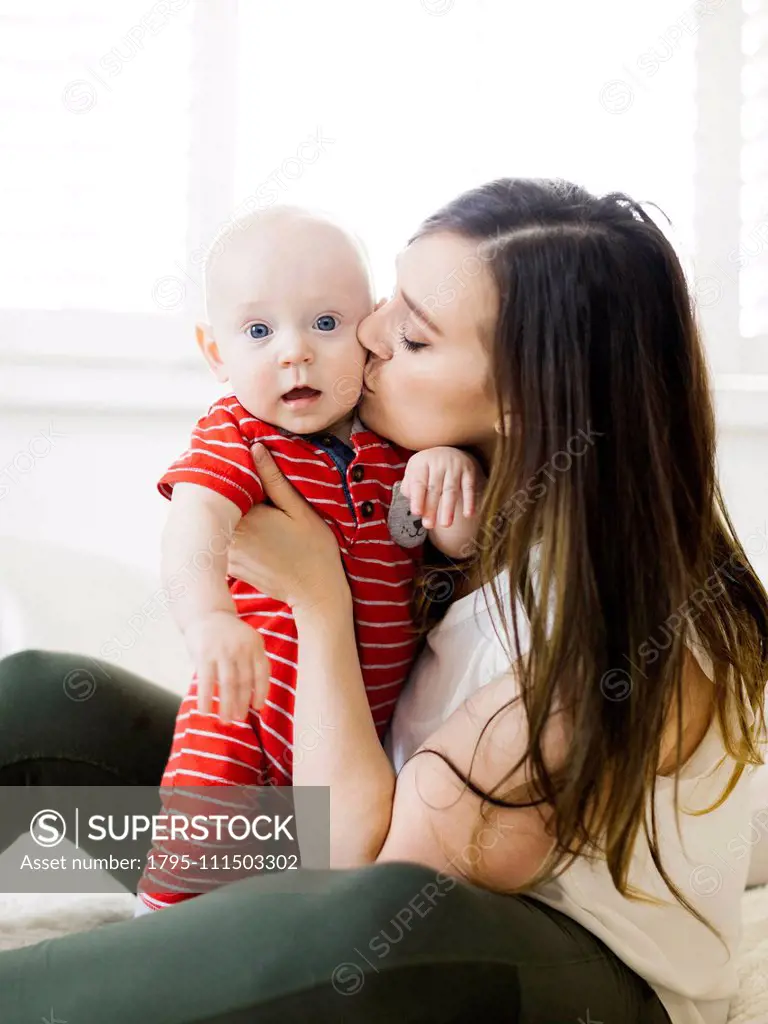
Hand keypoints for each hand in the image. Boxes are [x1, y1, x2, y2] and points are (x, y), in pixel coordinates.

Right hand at [185, 610, 269, 722]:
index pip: (262, 673)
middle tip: (239, 719)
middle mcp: (241, 648)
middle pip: (245, 682)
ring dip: (227, 706)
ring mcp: (223, 651)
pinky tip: (205, 711)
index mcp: (256, 645)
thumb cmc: (229, 634)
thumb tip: (256, 695)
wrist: (206, 613)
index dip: (261, 692)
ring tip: (225, 720)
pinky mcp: (204, 654)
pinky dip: (206, 699)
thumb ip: (252, 662)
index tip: (257, 707)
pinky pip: (207, 682)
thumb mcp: (247, 641)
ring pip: (228, 685)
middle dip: (242, 703)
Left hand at [226, 443, 348, 611]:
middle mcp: (229, 536)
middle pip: (217, 503)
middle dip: (226, 488)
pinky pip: (221, 540)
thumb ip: (275, 479)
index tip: (240, 458)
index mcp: (246, 516)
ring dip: (226, 509)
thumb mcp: (300, 509)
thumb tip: (255, 448)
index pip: (226, 483)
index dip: (232, 469)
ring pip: (218, 522)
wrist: (315, 592)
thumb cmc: (314, 550)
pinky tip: (246, 524)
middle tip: (242, 473)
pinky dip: (228, 529)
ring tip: (245, 498)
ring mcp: (226, 554)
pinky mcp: (230, 566)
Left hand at [400, 447, 482, 529]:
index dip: (417, 498)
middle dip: (431, 508)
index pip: (418, 483)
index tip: (417, 513)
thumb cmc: (427, 470)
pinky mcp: (469, 471)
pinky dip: (469, 501)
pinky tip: (468, 514)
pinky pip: (469, 488)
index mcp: (422, 462)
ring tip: (445, 525)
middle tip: (429, 525)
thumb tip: (415, 507)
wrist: (449, 452)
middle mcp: (439, 462)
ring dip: (448, 508)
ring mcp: (455, 466)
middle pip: (434, 488)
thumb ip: (410, 489)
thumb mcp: (414, 473)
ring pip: (451, 489)